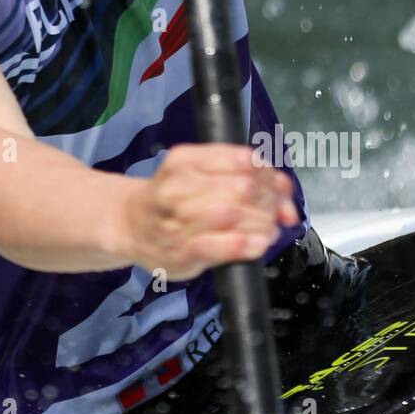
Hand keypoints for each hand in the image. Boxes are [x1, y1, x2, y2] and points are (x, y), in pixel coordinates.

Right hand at [119, 142, 300, 280]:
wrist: (129, 225)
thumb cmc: (172, 198)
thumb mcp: (199, 174)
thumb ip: (245, 176)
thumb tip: (285, 189)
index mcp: (184, 160)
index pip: (243, 160)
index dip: (269, 175)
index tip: (276, 188)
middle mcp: (177, 186)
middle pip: (243, 188)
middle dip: (269, 202)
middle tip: (276, 213)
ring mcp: (176, 221)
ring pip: (235, 215)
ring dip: (262, 223)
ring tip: (268, 229)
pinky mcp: (181, 253)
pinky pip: (219, 246)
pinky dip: (244, 244)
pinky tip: (258, 243)